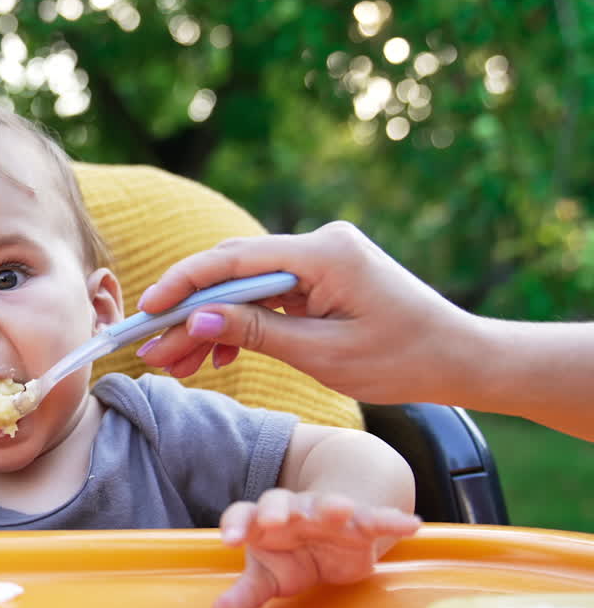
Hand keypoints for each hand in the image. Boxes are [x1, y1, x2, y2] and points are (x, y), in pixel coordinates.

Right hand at [135, 221, 472, 404]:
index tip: (147, 310)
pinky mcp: (321, 278)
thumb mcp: (322, 354)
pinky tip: (218, 355)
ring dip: (211, 324)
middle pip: (234, 274)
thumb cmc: (403, 359)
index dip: (183, 284)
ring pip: (245, 288)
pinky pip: (268, 297)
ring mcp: (320, 259)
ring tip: (177, 363)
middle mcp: (319, 244)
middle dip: (190, 312)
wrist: (460, 360)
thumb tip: (193, 319)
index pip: (234, 260)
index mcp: (324, 253)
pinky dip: (241, 324)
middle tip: (153, 350)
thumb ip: (255, 332)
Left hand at [212, 489, 420, 607]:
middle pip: (280, 501)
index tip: (229, 541)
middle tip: (273, 520)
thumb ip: (246, 593)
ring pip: (326, 504)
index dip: (236, 525)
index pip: (243, 514)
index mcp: (264, 521)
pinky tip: (411, 525)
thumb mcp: (270, 576)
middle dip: (276, 509)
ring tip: (341, 508)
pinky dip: (392, 519)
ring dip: (332, 504)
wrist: (330, 536)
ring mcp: (327, 514)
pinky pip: (376, 518)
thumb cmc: (292, 554)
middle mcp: (293, 511)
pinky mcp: (361, 524)